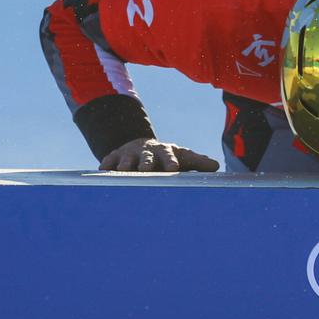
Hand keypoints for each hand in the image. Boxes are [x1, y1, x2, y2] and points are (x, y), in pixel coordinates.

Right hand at [99, 138, 219, 172]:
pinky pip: (108, 161)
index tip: (173, 168)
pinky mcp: (114, 157)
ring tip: (122, 172)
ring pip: (126, 160)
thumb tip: (216, 166)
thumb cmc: (167, 157)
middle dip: (146, 163)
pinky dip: (105, 166)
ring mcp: (129, 155)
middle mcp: (147, 152)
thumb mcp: (183, 156)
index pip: (169, 156)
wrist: (142, 146)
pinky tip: (102, 171)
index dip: (171, 161)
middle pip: (146, 158)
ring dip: (124, 166)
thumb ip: (198, 162)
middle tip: (145, 170)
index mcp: (165, 152)